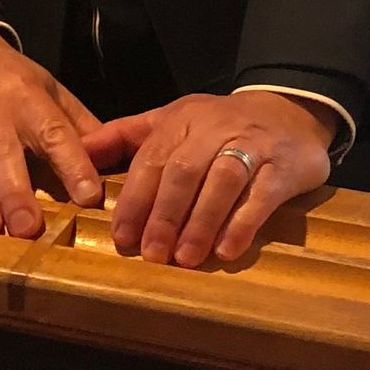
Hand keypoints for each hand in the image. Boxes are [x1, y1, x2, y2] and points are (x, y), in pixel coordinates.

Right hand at [0, 23, 104, 237]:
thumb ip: (76, 123)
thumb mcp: (47, 88)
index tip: (87, 196)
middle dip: (16, 191)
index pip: (54, 131)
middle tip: (29, 229)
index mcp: (28, 97)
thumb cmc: (7, 77)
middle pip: (4, 151)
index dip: (72, 162)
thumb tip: (112, 158)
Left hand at [85, 91, 334, 267]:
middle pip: (184, 170)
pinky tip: (226, 250)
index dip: (135, 200)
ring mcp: (254, 145)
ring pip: (223, 180)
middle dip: (165, 215)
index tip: (122, 238)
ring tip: (186, 258)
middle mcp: (216, 129)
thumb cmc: (220, 125)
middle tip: (152, 254)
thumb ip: (125, 136)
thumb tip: (79, 153)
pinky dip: (242, 223)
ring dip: (201, 221)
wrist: (290, 111)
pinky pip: (262, 194)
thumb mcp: (172, 119)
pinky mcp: (285, 165)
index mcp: (182, 120)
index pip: (152, 159)